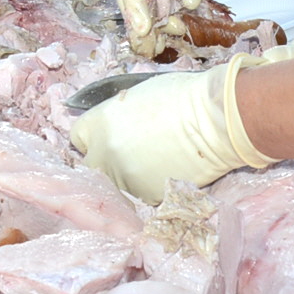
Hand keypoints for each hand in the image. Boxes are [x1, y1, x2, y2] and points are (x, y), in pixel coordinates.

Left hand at [71, 57, 270, 201]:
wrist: (215, 119)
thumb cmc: (183, 97)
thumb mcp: (138, 97)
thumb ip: (117, 117)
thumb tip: (116, 128)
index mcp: (99, 122)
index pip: (78, 137)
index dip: (94, 139)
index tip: (106, 140)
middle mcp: (105, 153)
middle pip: (90, 167)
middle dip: (103, 164)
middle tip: (127, 157)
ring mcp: (125, 178)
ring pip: (115, 185)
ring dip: (127, 179)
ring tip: (153, 165)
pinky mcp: (147, 196)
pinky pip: (140, 195)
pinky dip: (149, 188)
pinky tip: (166, 173)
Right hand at [115, 0, 250, 43]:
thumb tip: (189, 4)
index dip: (134, 5)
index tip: (143, 28)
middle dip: (136, 23)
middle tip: (148, 47)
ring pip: (135, 3)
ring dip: (145, 25)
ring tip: (158, 46)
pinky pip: (147, 2)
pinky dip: (154, 18)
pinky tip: (167, 34)